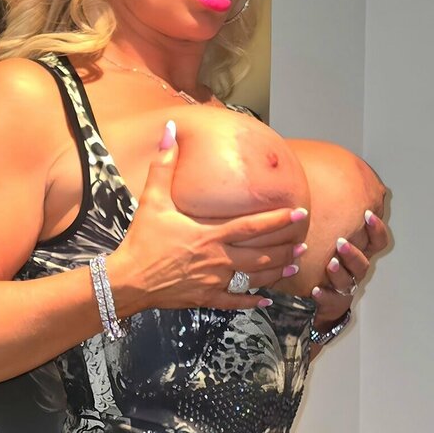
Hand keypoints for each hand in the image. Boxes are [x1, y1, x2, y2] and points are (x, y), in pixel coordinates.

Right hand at [112, 121, 308, 311]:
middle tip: (304, 242)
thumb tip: (169, 130)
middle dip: (285, 248)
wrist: (128, 280)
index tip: (299, 212)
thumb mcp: (152, 200)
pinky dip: (251, 302)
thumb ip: (164, 165)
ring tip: (293, 266)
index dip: (278, 219)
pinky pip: (234, 302)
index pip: (252, 226)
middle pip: (261, 255)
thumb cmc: (142, 240)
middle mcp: (219, 259)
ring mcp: (214, 281)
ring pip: (253, 278)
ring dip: (276, 272)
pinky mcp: (205, 298)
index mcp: (210, 235)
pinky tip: (265, 301)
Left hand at [312, 210, 389, 325]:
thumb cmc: (328, 261)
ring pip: (348, 280)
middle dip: (353, 253)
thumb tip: (329, 189)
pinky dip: (325, 295)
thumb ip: (334, 221)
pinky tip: (316, 290)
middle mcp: (357, 269)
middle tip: (341, 243)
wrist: (324, 297)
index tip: (367, 214)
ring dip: (339, 272)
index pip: (377, 241)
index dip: (376, 229)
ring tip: (329, 264)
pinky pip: (332, 299)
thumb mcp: (333, 240)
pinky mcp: (335, 301)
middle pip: (364, 262)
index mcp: (361, 253)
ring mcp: (346, 286)